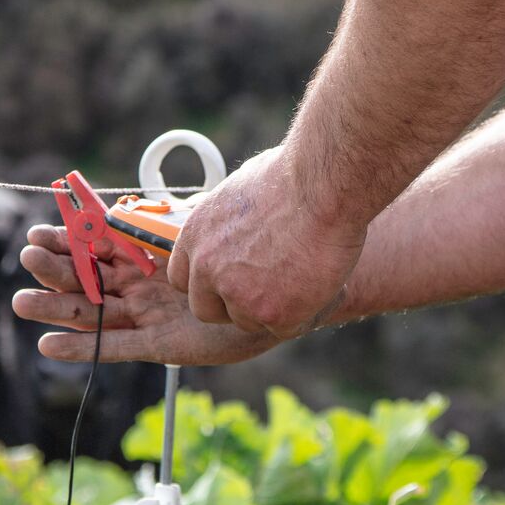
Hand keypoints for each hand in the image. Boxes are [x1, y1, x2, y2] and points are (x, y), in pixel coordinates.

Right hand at [14, 225, 281, 367]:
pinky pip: (114, 346)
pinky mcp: (159, 345)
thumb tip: (114, 208)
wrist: (275, 286)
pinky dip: (82, 347)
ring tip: (22, 303)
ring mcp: (146, 315)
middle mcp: (138, 286)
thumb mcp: (191, 227)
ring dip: (56, 310)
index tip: (36, 234)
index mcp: (142, 254)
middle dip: (55, 272)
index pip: (93, 247)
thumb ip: (154, 220)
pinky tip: (48, 345)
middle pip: (85, 281)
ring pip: (91, 314)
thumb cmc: (238, 251)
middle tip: (28, 261)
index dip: (65, 242)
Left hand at [164, 147, 367, 338]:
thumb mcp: (238, 192)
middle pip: (206, 310)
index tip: (229, 279)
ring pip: (247, 321)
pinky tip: (317, 286)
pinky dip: (302, 313)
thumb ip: (227, 224)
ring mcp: (238, 295)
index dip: (207, 284)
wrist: (323, 186)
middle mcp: (208, 269)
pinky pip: (283, 327)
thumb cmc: (291, 177)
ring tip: (300, 277)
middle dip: (231, 306)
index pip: (182, 279)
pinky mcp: (272, 313)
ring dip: (270, 308)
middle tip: (265, 290)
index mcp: (195, 237)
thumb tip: (231, 228)